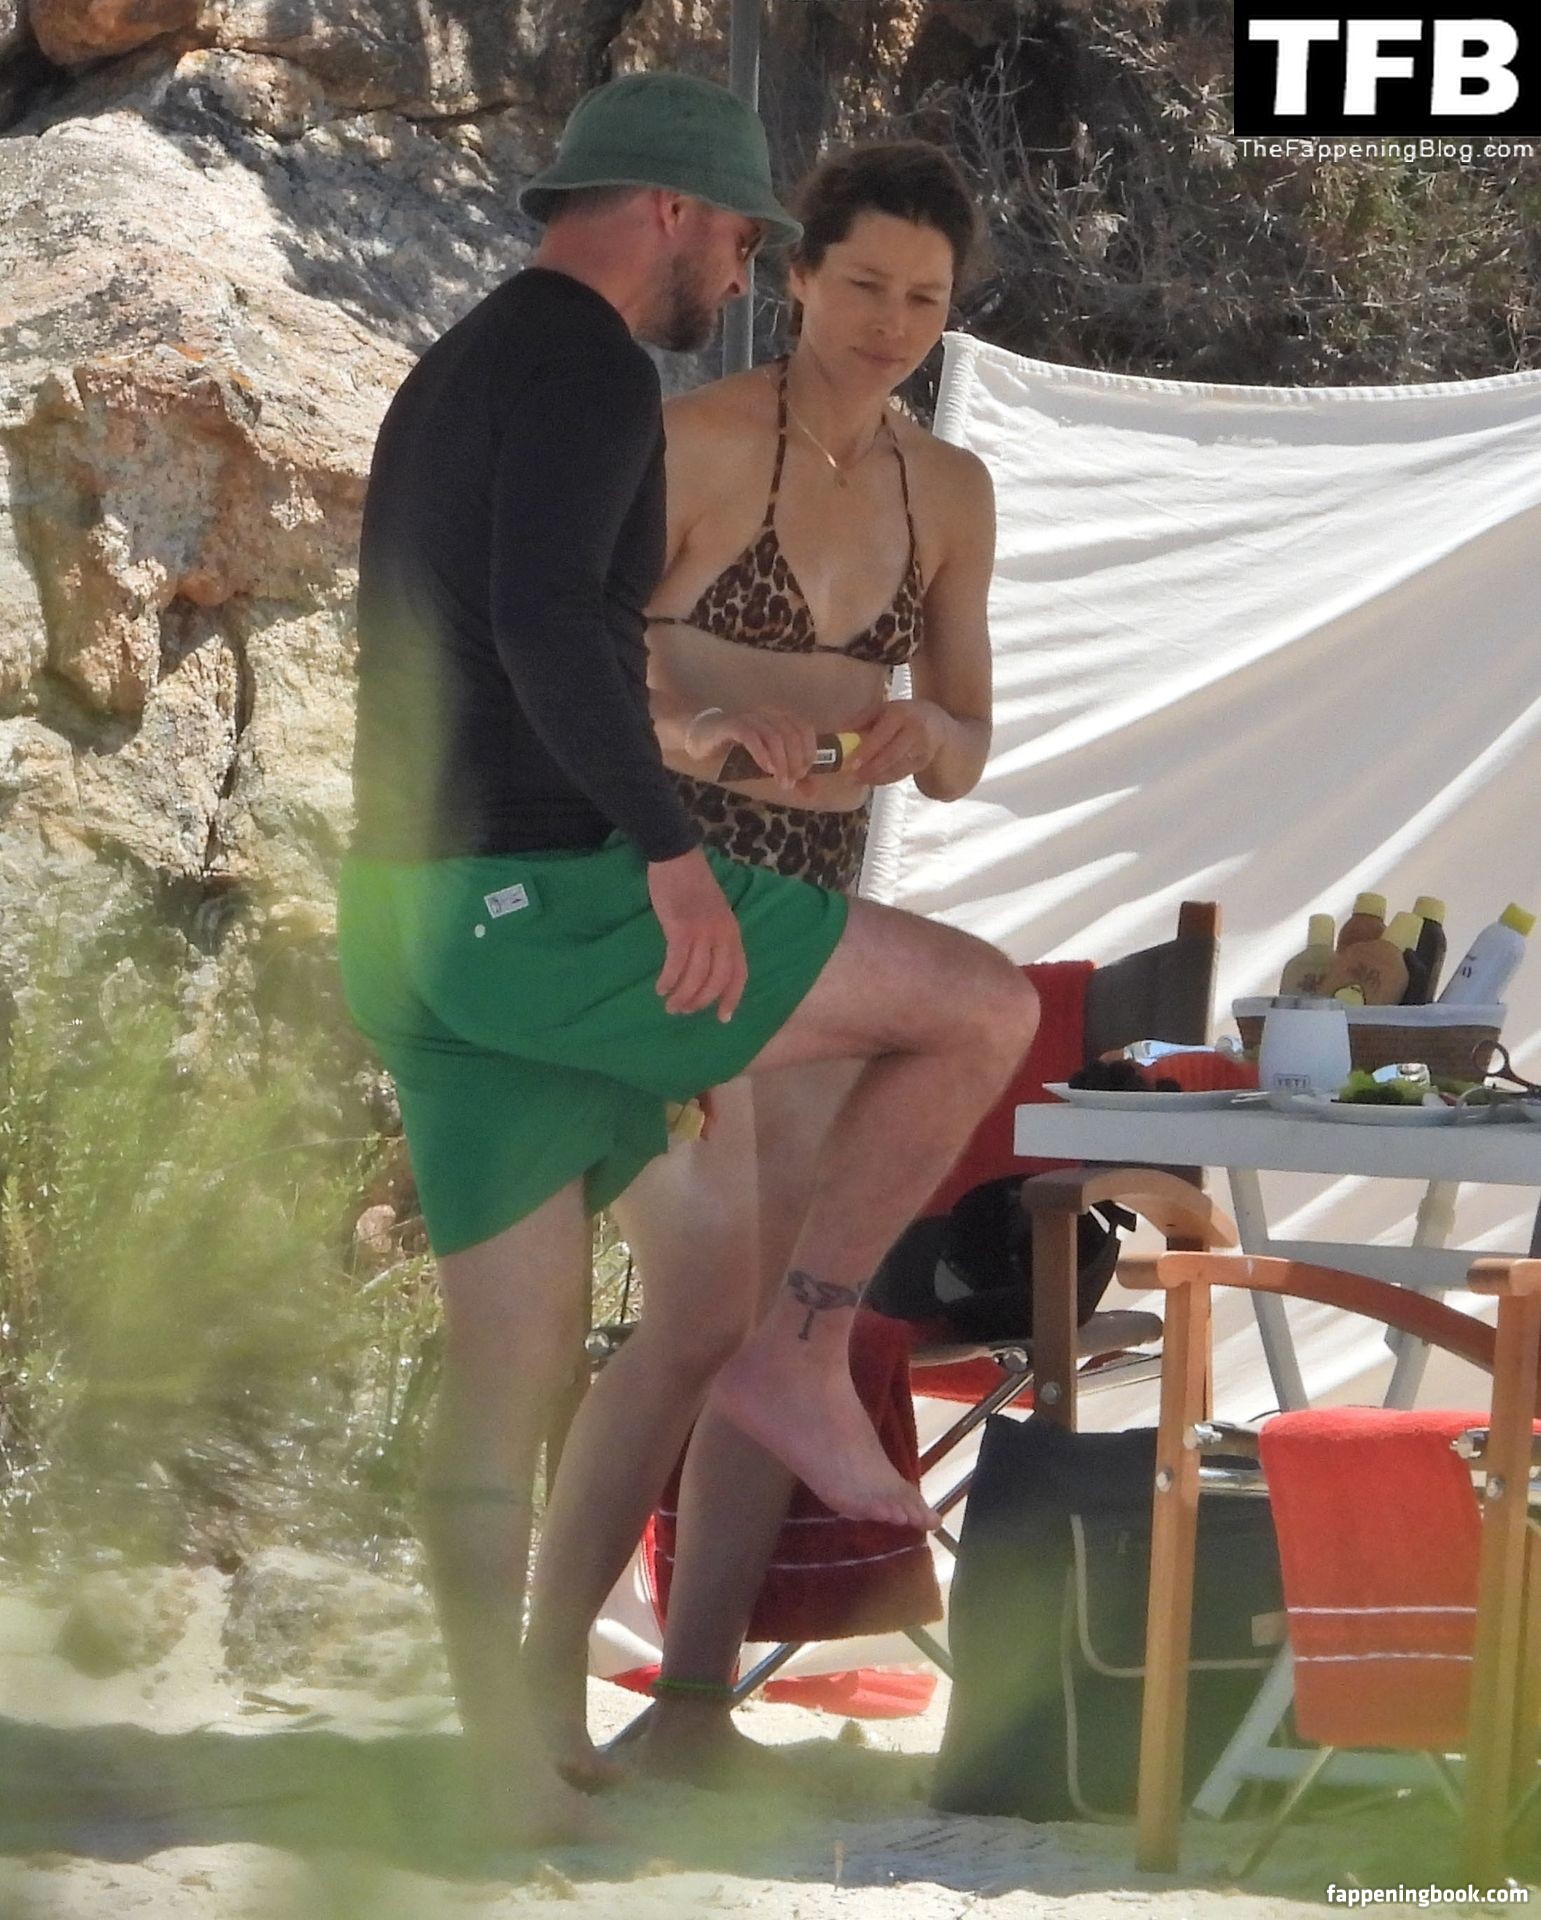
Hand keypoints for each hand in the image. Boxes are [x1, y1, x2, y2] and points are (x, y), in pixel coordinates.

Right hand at [648, 846, 747, 1021]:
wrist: (677, 858)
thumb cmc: (693, 885)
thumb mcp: (714, 913)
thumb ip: (715, 937)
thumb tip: (707, 966)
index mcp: (733, 933)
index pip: (739, 973)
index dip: (732, 998)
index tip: (723, 1018)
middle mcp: (723, 936)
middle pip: (717, 980)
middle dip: (701, 1001)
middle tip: (684, 1011)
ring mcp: (703, 932)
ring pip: (697, 976)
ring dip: (683, 996)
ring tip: (671, 1006)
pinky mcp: (681, 929)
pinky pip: (677, 963)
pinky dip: (669, 980)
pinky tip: (661, 987)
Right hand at [687, 705, 818, 790]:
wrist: (703, 738)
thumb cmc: (738, 750)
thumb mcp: (768, 762)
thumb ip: (791, 774)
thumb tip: (814, 792)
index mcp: (780, 716)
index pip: (804, 728)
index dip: (809, 751)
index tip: (804, 773)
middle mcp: (767, 712)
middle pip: (791, 734)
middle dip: (795, 761)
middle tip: (791, 782)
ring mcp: (749, 717)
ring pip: (774, 736)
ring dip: (781, 762)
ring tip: (781, 782)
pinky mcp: (731, 725)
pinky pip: (751, 736)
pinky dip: (762, 754)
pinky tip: (766, 769)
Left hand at [845, 699, 948, 786]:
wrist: (937, 723)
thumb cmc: (901, 716)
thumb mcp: (883, 709)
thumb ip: (862, 719)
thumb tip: (838, 731)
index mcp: (900, 713)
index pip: (882, 735)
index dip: (867, 751)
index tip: (851, 763)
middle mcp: (914, 729)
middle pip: (891, 755)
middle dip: (871, 768)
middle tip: (853, 777)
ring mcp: (922, 747)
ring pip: (896, 767)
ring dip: (876, 777)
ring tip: (859, 780)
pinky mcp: (923, 761)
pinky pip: (901, 773)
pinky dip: (886, 778)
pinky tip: (872, 780)